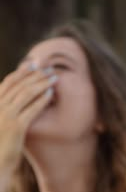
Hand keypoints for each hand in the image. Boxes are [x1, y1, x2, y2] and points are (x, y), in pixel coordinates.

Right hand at [0, 64, 56, 191]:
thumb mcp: (1, 124)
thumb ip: (6, 110)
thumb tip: (17, 99)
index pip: (7, 82)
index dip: (21, 71)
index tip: (33, 64)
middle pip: (18, 84)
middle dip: (35, 74)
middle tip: (48, 68)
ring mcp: (6, 116)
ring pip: (26, 93)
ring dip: (41, 83)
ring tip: (53, 78)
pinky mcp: (16, 127)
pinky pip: (32, 109)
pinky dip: (42, 100)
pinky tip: (51, 94)